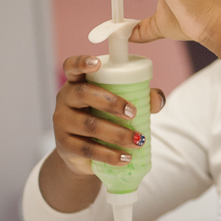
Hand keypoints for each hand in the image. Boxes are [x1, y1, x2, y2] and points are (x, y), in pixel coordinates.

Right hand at [52, 55, 165, 175]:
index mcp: (77, 83)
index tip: (98, 63)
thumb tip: (157, 100)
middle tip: (133, 113)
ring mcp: (62, 122)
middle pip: (83, 93)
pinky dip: (110, 155)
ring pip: (89, 125)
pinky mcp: (65, 146)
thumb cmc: (104, 119)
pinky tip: (125, 158)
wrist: (85, 154)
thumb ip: (141, 97)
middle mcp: (65, 99)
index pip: (72, 66)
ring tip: (138, 141)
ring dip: (117, 133)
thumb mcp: (119, 105)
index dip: (81, 62)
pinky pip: (88, 149)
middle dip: (111, 102)